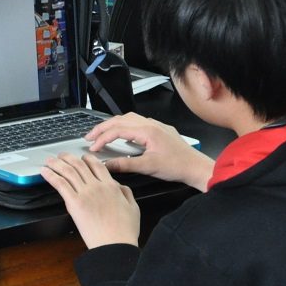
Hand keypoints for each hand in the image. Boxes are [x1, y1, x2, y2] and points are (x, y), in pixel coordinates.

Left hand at [41, 152, 139, 249]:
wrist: (114, 245)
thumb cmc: (123, 231)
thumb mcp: (133, 208)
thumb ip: (126, 193)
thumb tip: (120, 186)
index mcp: (111, 186)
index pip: (96, 165)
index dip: (87, 159)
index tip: (82, 158)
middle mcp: (97, 187)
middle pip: (79, 165)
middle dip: (68, 158)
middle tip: (62, 156)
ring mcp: (85, 194)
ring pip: (68, 171)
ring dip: (57, 163)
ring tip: (50, 160)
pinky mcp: (74, 203)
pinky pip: (60, 184)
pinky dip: (51, 175)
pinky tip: (45, 172)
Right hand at [85, 113, 214, 190]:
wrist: (196, 167)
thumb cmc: (176, 166)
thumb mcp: (148, 167)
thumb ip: (125, 164)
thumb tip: (106, 164)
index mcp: (147, 131)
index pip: (117, 130)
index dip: (102, 138)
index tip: (92, 147)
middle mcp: (150, 124)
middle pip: (120, 120)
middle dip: (103, 127)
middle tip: (90, 136)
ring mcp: (156, 125)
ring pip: (129, 119)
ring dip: (113, 125)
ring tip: (102, 134)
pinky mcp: (160, 130)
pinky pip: (137, 122)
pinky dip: (124, 126)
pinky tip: (122, 135)